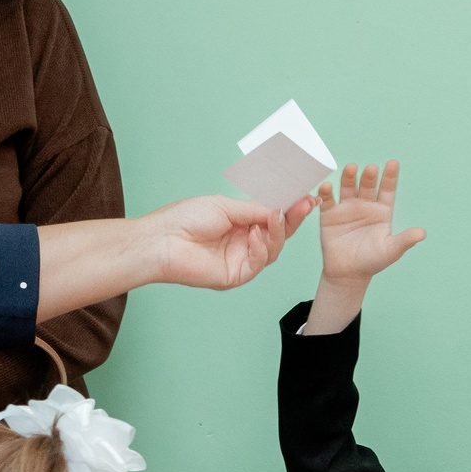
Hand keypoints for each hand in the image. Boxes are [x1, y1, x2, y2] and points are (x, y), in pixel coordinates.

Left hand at [140, 195, 310, 291]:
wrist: (163, 240)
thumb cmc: (186, 219)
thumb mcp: (226, 206)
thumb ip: (255, 209)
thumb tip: (281, 206)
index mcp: (241, 222)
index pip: (272, 216)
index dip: (290, 208)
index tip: (307, 196)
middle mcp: (243, 242)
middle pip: (278, 233)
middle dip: (293, 218)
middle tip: (306, 204)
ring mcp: (241, 259)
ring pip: (273, 249)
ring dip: (278, 232)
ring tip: (276, 216)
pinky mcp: (236, 275)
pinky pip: (258, 263)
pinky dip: (261, 248)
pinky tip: (255, 235)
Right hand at [319, 162, 427, 283]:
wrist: (348, 274)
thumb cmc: (372, 262)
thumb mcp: (391, 250)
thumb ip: (405, 240)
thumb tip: (422, 233)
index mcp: (382, 211)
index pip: (387, 189)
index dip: (390, 176)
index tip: (393, 163)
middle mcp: (365, 205)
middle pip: (368, 185)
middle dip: (369, 176)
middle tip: (371, 169)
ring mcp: (347, 208)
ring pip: (348, 187)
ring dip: (349, 177)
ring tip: (351, 168)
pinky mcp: (330, 215)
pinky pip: (328, 201)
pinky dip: (327, 193)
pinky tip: (327, 186)